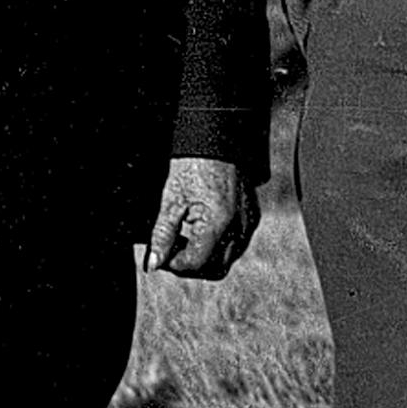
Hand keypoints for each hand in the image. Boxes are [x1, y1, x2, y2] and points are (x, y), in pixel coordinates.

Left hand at [144, 157, 254, 280]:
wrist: (218, 139)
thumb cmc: (192, 164)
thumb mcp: (171, 200)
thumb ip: (161, 235)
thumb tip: (154, 263)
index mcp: (218, 223)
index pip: (195, 263)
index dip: (174, 263)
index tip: (160, 254)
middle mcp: (239, 227)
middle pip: (215, 268)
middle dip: (191, 265)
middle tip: (171, 251)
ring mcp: (249, 223)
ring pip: (227, 259)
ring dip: (206, 257)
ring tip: (185, 238)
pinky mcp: (253, 216)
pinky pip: (237, 243)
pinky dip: (219, 245)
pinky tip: (201, 229)